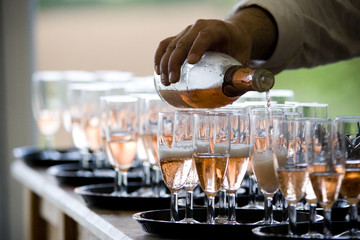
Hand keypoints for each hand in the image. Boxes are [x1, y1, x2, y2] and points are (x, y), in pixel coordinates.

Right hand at [154, 7, 276, 85]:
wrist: (231, 33)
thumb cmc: (238, 47)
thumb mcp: (243, 57)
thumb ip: (244, 73)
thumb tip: (248, 91)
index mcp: (218, 29)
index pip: (205, 36)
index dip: (197, 48)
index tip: (191, 63)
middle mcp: (200, 27)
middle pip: (183, 42)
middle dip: (175, 62)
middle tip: (173, 81)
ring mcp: (188, 31)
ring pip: (171, 44)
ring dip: (165, 63)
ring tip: (166, 81)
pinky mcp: (179, 37)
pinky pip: (165, 44)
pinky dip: (159, 56)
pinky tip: (157, 70)